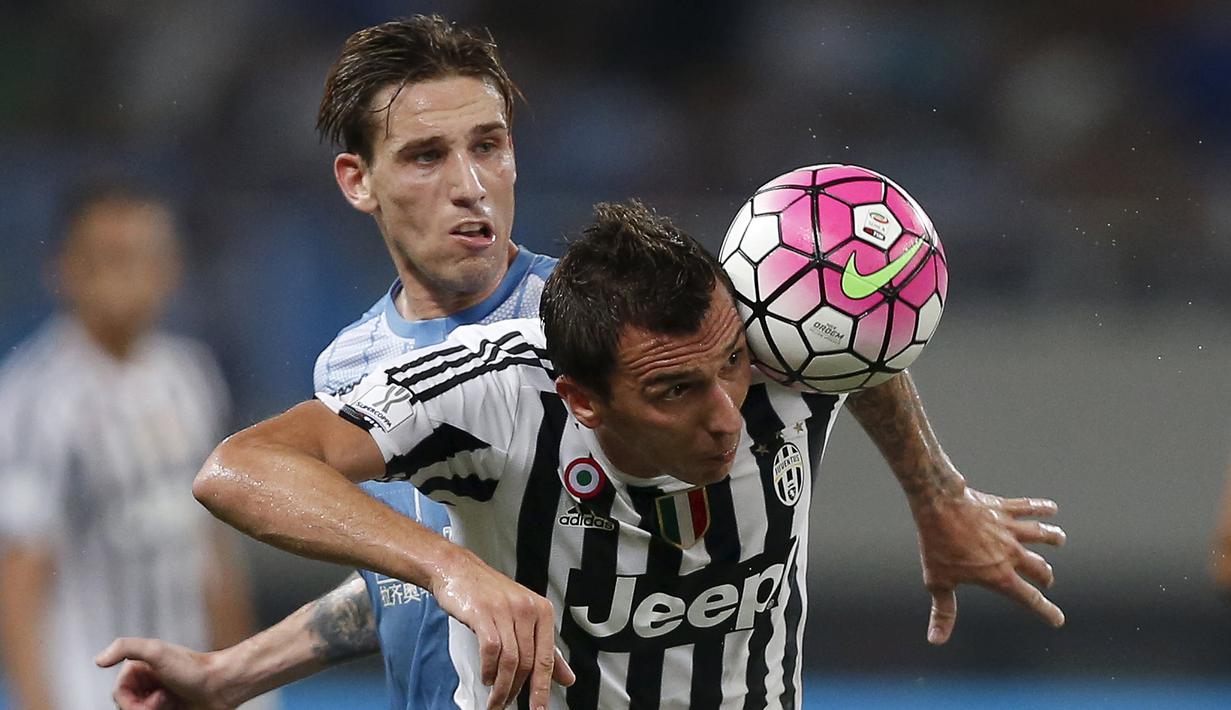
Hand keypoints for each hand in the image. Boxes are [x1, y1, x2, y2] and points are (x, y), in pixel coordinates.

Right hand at [95, 638, 234, 709]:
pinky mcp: (170, 709)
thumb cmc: (193, 669)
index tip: (155, 695)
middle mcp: (148, 681)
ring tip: (174, 703)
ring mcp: (159, 696)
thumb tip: (98, 661)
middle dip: (145, 707)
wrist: (223, 685)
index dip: (131, 701)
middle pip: (128, 706)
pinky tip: (178, 707)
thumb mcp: (157, 652)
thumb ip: (126, 647)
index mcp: (141, 667)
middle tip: (167, 699)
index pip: (118, 693)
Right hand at [430, 548, 575, 708]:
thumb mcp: (523, 617)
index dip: (543, 687)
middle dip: (517, 690)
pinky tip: (486, 677)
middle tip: (506, 704)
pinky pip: (491, 649)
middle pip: (527, 662)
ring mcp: (504, 610)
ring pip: (510, 659)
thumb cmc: (490, 594)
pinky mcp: (483, 612)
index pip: (546, 658)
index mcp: (541, 611)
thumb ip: (545, 648)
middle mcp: (526, 608)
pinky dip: (488, 669)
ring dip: (502, 686)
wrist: (459, 570)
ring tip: (495, 698)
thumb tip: (566, 677)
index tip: (539, 708)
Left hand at [911, 485, 1065, 644]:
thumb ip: (943, 611)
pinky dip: (1041, 508)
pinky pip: (1028, 507)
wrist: (939, 506)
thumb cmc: (937, 544)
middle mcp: (1011, 553)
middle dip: (1045, 575)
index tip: (1058, 620)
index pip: (1029, 599)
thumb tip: (936, 640)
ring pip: (1041, 535)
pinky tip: (1051, 509)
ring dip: (1052, 538)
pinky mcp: (1004, 508)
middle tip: (1047, 579)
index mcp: (999, 575)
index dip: (1046, 611)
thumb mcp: (938, 581)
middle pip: (1039, 567)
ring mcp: (1010, 530)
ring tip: (1059, 539)